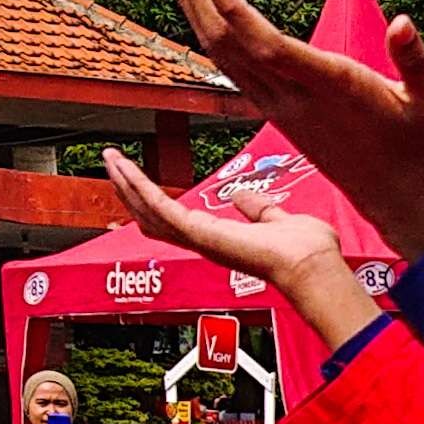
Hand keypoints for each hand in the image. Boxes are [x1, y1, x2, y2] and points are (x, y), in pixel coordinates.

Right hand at [104, 152, 384, 349]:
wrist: (313, 264)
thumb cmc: (307, 251)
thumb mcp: (279, 219)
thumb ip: (259, 208)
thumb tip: (240, 195)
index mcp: (221, 238)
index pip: (175, 220)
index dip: (153, 202)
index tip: (137, 182)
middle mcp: (204, 241)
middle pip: (153, 215)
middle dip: (130, 189)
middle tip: (113, 163)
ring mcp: (199, 239)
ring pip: (150, 209)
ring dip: (128, 183)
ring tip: (111, 159)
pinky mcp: (199, 233)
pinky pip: (161, 207)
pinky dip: (141, 187)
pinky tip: (126, 169)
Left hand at [155, 0, 423, 261]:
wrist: (399, 195)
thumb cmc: (417, 145)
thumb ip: (414, 59)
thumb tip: (403, 23)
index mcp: (332, 87)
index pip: (271, 47)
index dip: (236, 12)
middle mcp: (295, 97)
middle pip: (228, 41)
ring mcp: (280, 105)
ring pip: (221, 52)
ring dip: (193, 4)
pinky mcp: (276, 109)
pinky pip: (230, 65)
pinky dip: (208, 29)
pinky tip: (199, 7)